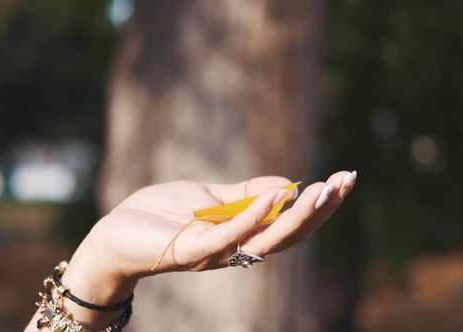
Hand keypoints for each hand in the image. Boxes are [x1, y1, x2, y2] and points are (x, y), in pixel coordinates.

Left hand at [41, 172, 355, 329]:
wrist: (116, 232)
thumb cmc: (162, 215)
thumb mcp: (209, 196)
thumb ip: (245, 193)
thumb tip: (287, 185)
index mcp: (242, 234)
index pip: (289, 223)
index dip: (318, 205)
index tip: (345, 179)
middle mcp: (235, 249)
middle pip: (287, 235)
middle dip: (319, 211)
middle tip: (346, 184)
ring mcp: (215, 253)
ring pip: (265, 240)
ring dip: (297, 216)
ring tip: (322, 191)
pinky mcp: (191, 251)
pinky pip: (228, 236)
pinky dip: (253, 216)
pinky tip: (276, 194)